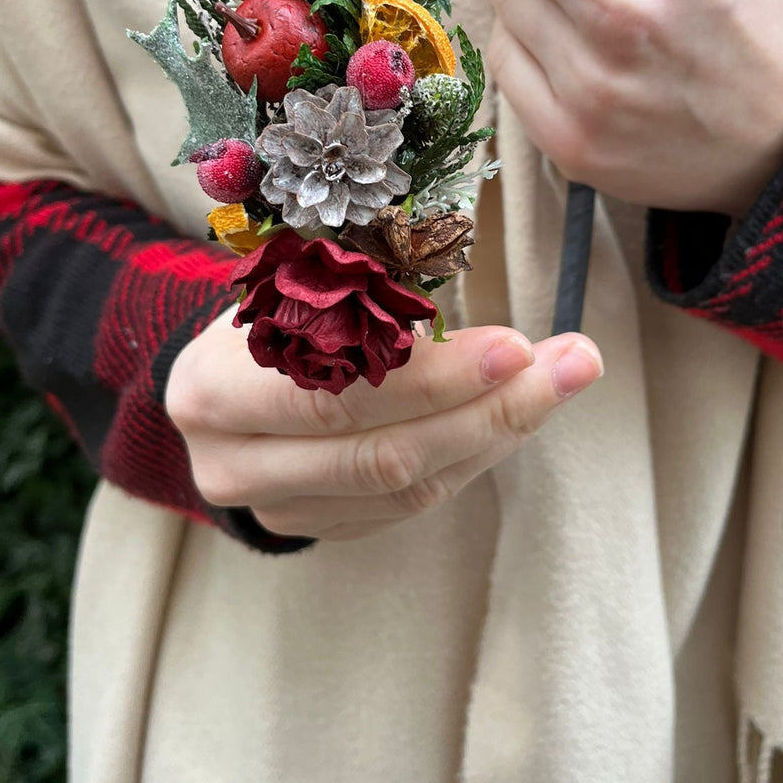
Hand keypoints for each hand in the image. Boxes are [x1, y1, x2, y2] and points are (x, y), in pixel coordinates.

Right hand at [165, 309, 602, 541]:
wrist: (212, 382)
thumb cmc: (262, 310)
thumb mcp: (290, 282)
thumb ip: (362, 285)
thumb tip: (466, 256)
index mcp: (215, 389)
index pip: (339, 395)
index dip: (435, 379)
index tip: (518, 344)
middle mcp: (234, 463)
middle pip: (383, 454)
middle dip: (491, 410)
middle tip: (570, 366)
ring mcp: (275, 507)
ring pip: (407, 486)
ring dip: (498, 433)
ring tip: (564, 380)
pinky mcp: (314, 527)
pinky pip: (410, 503)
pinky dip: (472, 456)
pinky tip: (516, 414)